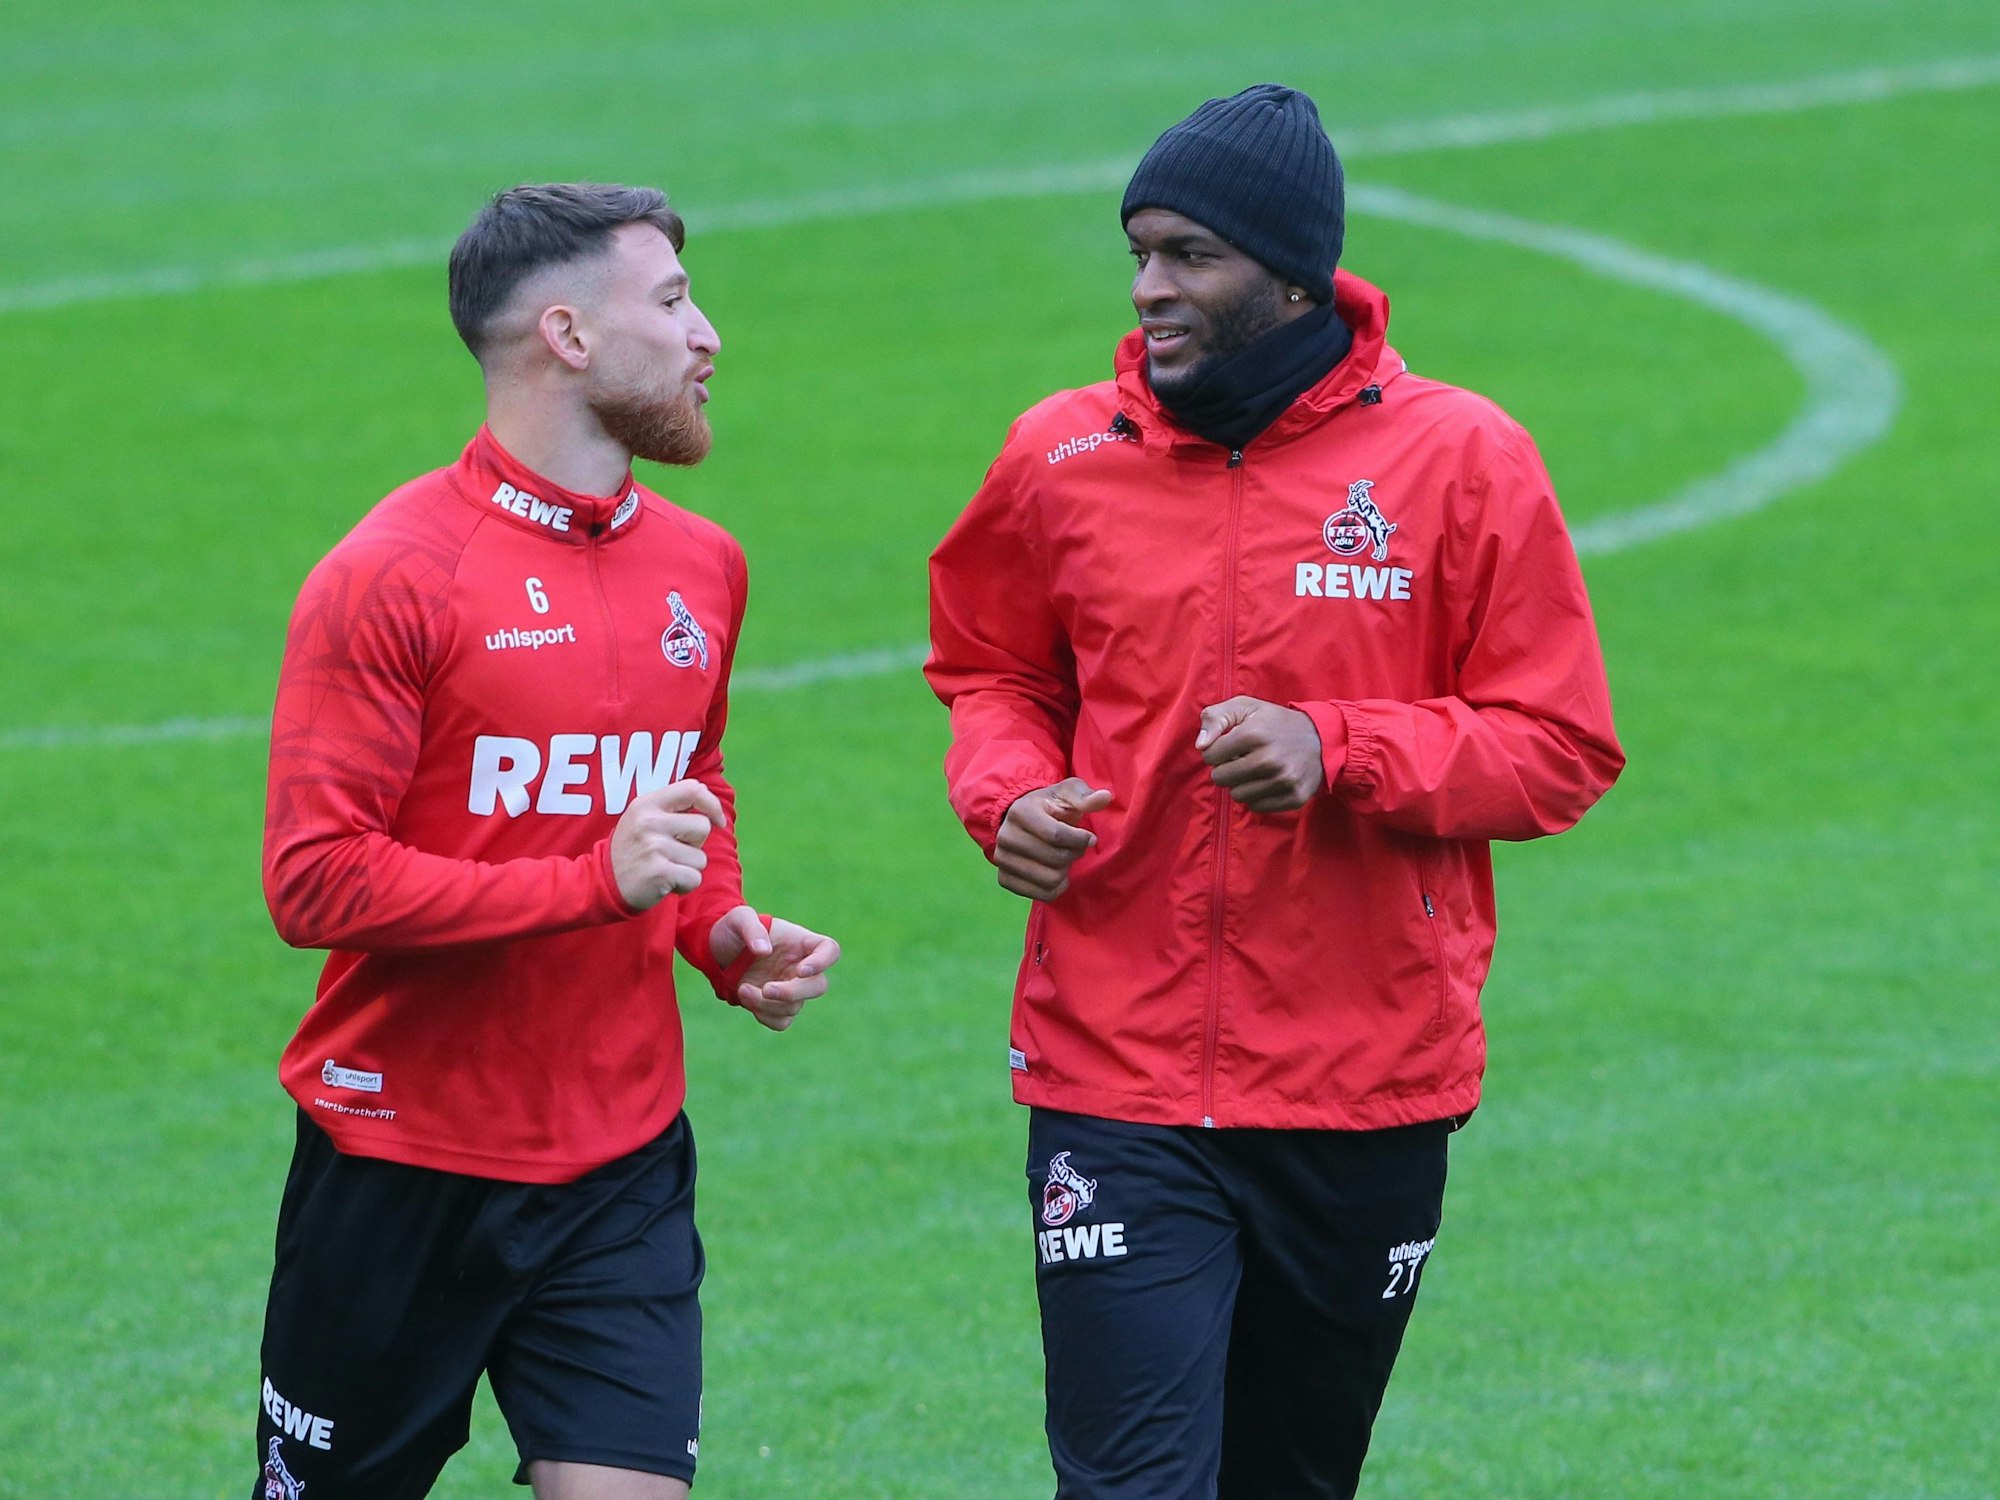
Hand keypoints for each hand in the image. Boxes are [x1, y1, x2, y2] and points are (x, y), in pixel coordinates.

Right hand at [609, 780, 726, 908]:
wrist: (603, 884)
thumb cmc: (633, 850)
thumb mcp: (643, 818)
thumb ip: (672, 808)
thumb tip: (712, 808)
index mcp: (647, 803)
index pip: (693, 789)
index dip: (712, 804)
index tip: (717, 821)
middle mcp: (649, 821)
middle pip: (703, 826)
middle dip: (695, 844)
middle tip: (671, 852)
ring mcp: (653, 847)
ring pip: (700, 858)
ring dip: (688, 868)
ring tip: (664, 868)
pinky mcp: (659, 872)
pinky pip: (694, 878)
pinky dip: (684, 886)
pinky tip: (665, 883)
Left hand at [709, 906, 840, 1030]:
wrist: (718, 952)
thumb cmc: (733, 929)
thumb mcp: (738, 918)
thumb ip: (751, 928)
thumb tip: (763, 951)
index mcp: (800, 942)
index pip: (830, 950)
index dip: (823, 962)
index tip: (801, 970)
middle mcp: (800, 967)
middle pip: (818, 986)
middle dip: (792, 992)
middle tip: (766, 989)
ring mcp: (790, 988)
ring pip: (795, 1007)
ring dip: (767, 1004)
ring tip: (742, 988)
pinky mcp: (776, 1006)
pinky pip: (782, 1021)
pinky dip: (766, 1016)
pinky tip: (747, 1001)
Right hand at [995, 777, 1111, 900]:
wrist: (1022, 819)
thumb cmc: (1050, 805)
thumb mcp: (1068, 794)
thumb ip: (1085, 796)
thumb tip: (1105, 797)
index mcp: (1021, 812)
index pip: (1057, 835)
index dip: (1080, 840)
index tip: (1089, 837)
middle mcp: (1006, 837)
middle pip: (1055, 859)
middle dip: (1073, 854)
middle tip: (1074, 847)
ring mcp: (1002, 860)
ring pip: (1049, 879)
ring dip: (1065, 871)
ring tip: (1063, 859)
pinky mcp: (1004, 879)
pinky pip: (1041, 895)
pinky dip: (1056, 888)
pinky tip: (1057, 874)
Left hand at [1197, 697, 1323, 812]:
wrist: (1321, 739)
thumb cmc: (1275, 722)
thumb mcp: (1245, 706)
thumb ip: (1215, 718)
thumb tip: (1201, 745)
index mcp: (1254, 734)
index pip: (1210, 755)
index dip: (1216, 750)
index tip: (1230, 745)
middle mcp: (1269, 760)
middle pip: (1221, 778)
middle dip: (1226, 768)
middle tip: (1241, 759)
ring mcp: (1283, 781)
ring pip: (1237, 796)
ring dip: (1241, 784)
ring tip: (1254, 770)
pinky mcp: (1294, 797)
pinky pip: (1257, 807)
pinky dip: (1257, 797)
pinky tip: (1267, 782)